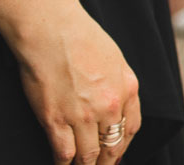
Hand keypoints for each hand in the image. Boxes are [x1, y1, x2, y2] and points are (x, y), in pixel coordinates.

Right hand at [13, 9, 140, 163]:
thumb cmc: (82, 39)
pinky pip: (63, 152)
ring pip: (88, 154)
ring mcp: (82, 115)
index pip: (130, 130)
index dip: (122, 147)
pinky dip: (63, 163)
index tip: (115, 154)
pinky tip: (62, 164)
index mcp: (127, 89)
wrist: (53, 31)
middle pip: (111, 146)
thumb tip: (116, 108)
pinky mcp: (56, 119)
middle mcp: (109, 105)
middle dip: (106, 162)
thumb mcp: (116, 60)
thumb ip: (119, 85)